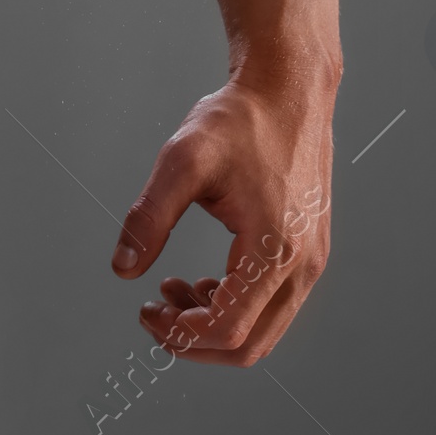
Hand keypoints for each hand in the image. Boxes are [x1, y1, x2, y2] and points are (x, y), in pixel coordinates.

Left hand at [111, 77, 332, 363]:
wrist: (288, 90)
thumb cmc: (241, 120)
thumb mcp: (182, 159)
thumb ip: (150, 216)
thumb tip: (123, 267)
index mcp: (274, 247)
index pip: (228, 327)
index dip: (181, 333)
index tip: (146, 312)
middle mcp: (303, 264)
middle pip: (250, 344)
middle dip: (196, 340)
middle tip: (156, 312)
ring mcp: (312, 260)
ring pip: (265, 329)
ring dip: (215, 324)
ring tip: (173, 289)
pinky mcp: (309, 250)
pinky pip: (274, 304)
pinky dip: (237, 306)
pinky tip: (206, 281)